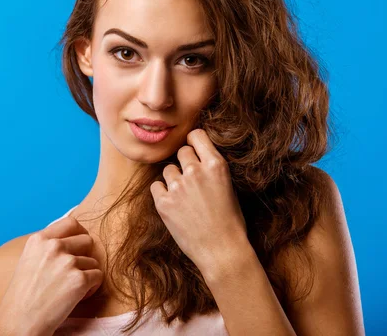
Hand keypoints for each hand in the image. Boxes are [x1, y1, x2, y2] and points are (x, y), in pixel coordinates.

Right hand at [0, 217, 102, 334]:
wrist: (19, 323)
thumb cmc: (22, 297)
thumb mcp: (28, 260)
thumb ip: (47, 247)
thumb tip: (73, 238)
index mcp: (39, 239)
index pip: (71, 222)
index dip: (79, 233)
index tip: (79, 246)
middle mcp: (53, 246)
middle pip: (87, 240)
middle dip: (85, 255)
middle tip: (75, 272)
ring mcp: (67, 262)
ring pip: (93, 261)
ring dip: (87, 275)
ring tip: (69, 289)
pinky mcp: (79, 279)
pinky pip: (98, 277)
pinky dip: (91, 288)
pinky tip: (75, 297)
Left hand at [150, 128, 248, 280]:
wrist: (221, 250)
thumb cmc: (230, 221)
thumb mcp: (228, 187)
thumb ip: (211, 169)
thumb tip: (196, 156)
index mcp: (215, 165)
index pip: (196, 135)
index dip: (194, 142)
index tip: (194, 150)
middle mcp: (195, 171)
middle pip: (181, 152)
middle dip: (184, 163)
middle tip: (191, 181)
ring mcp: (177, 186)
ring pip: (168, 170)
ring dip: (173, 180)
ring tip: (185, 198)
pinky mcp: (163, 202)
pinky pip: (156, 186)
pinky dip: (162, 193)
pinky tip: (174, 205)